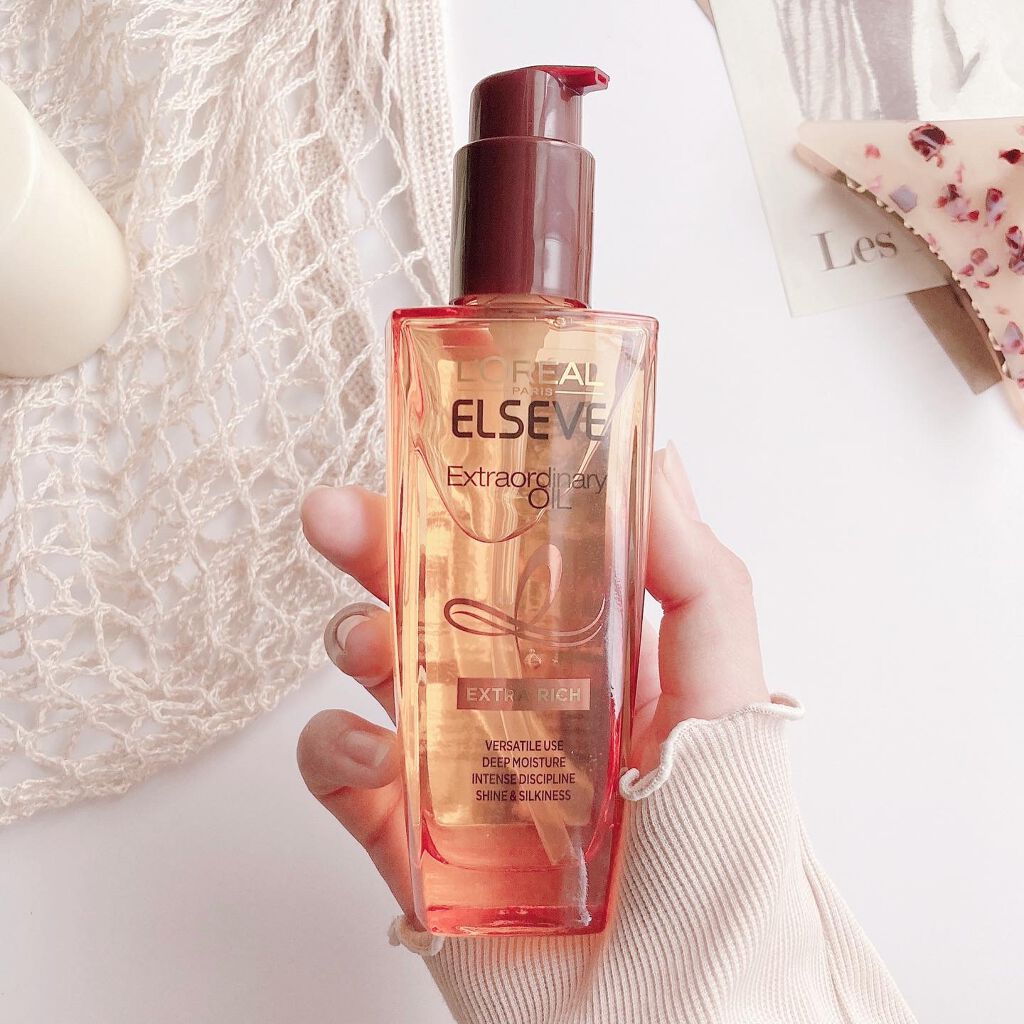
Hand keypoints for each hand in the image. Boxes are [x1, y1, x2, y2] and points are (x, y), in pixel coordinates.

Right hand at [296, 444, 767, 917]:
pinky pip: (344, 769)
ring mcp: (459, 762)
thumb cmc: (716, 858)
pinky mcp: (409, 831)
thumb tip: (663, 463)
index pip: (517, 560)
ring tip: (366, 642)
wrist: (665, 1008)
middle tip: (337, 514)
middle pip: (430, 602)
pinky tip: (376, 754)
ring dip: (353, 638)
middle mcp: (517, 699)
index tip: (438, 455)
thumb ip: (697, 581)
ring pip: (377, 673)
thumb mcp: (727, 701)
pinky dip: (339, 749)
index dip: (474, 506)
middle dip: (376, 550)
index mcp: (588, 658)